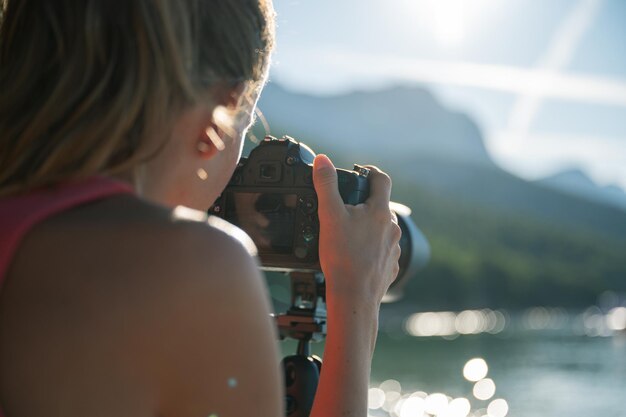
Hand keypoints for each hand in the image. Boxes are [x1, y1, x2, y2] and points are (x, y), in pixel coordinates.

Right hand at [312, 154, 400, 309]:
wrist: (353, 297)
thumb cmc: (342, 257)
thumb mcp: (329, 215)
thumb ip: (326, 185)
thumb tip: (322, 161)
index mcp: (379, 211)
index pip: (381, 179)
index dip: (369, 171)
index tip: (360, 171)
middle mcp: (391, 228)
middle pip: (380, 206)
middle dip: (364, 204)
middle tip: (344, 209)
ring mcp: (393, 248)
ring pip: (382, 229)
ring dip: (368, 227)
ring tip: (347, 235)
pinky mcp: (391, 266)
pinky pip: (382, 251)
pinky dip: (370, 249)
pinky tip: (354, 255)